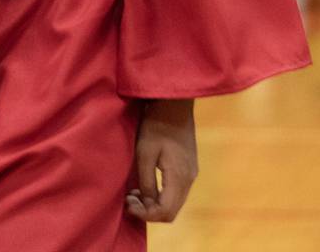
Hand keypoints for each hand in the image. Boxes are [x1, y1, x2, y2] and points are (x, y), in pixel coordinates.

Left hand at [126, 98, 197, 223]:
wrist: (174, 103)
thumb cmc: (157, 124)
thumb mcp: (145, 152)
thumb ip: (146, 181)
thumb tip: (146, 204)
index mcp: (179, 178)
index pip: (166, 212)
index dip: (146, 215)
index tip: (128, 205)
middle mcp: (189, 180)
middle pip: (171, 211)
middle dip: (149, 212)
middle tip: (129, 201)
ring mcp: (191, 173)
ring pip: (174, 202)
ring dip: (154, 204)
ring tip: (134, 194)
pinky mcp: (188, 167)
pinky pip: (175, 191)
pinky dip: (160, 195)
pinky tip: (145, 184)